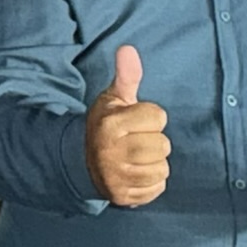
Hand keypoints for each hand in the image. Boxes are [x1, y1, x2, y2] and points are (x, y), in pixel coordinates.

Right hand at [85, 45, 169, 207]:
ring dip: (154, 162)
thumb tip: (128, 48)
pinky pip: (157, 188)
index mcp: (110, 125)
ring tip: (136, 157)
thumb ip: (126, 76)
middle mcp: (111, 153)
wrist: (82, 161)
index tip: (134, 120)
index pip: (159, 117)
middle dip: (154, 141)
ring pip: (162, 168)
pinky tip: (136, 173)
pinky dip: (152, 182)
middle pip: (163, 145)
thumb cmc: (106, 125)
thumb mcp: (113, 99)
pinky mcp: (123, 197)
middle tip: (135, 140)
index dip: (150, 116)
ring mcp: (116, 178)